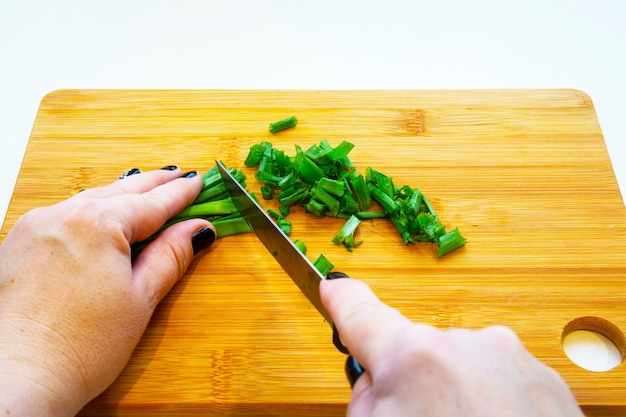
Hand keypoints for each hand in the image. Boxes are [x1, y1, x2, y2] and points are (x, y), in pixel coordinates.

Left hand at [0, 167, 215, 416]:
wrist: (13, 381)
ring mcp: (35, 226)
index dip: (180, 193)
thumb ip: (171, 256)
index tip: (199, 182)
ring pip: (90, 199)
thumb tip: (197, 229)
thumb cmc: (78, 347)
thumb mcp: (140, 299)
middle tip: (179, 176)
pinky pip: (66, 213)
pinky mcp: (18, 243)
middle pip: (120, 190)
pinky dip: (92, 209)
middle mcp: (62, 214)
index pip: (152, 202)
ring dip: (122, 193)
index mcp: (97, 223)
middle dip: (153, 183)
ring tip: (146, 188)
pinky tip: (103, 214)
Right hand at [320, 277, 583, 416]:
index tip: (333, 288)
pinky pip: (500, 379)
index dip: (341, 299)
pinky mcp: (544, 379)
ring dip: (456, 392)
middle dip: (412, 380)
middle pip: (416, 351)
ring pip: (461, 365)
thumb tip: (375, 378)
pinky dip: (493, 402)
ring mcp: (508, 358)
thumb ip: (363, 397)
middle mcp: (464, 343)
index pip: (360, 312)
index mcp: (413, 356)